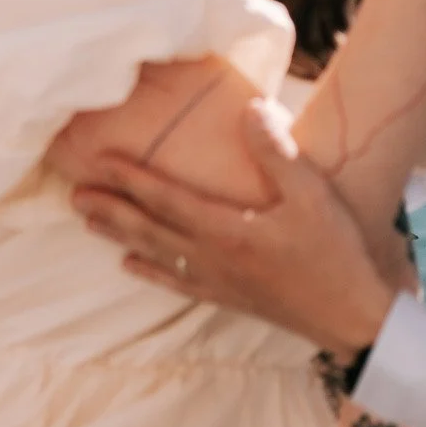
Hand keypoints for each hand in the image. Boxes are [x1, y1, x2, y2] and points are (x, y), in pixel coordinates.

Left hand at [72, 104, 397, 360]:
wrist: (351, 317)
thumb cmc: (333, 252)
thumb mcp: (312, 195)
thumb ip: (277, 152)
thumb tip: (249, 109)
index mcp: (228, 231)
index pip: (167, 200)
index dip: (131, 179)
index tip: (99, 160)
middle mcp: (213, 258)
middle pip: (150, 229)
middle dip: (111, 209)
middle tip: (74, 193)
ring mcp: (218, 281)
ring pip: (156, 255)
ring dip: (120, 235)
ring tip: (89, 221)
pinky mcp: (229, 297)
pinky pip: (176, 282)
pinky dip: (149, 271)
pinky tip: (130, 265)